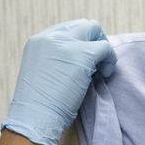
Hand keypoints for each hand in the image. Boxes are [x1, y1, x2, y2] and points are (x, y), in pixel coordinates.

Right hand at [2, 20, 116, 144]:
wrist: (35, 118)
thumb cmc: (39, 106)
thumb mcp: (42, 73)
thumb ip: (57, 60)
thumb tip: (81, 58)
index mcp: (38, 41)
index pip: (67, 29)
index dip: (80, 43)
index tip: (84, 60)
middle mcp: (50, 37)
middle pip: (82, 25)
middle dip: (94, 42)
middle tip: (97, 63)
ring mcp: (66, 44)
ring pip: (94, 30)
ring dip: (102, 50)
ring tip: (100, 71)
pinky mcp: (82, 54)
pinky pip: (105, 48)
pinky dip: (110, 60)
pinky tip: (105, 75)